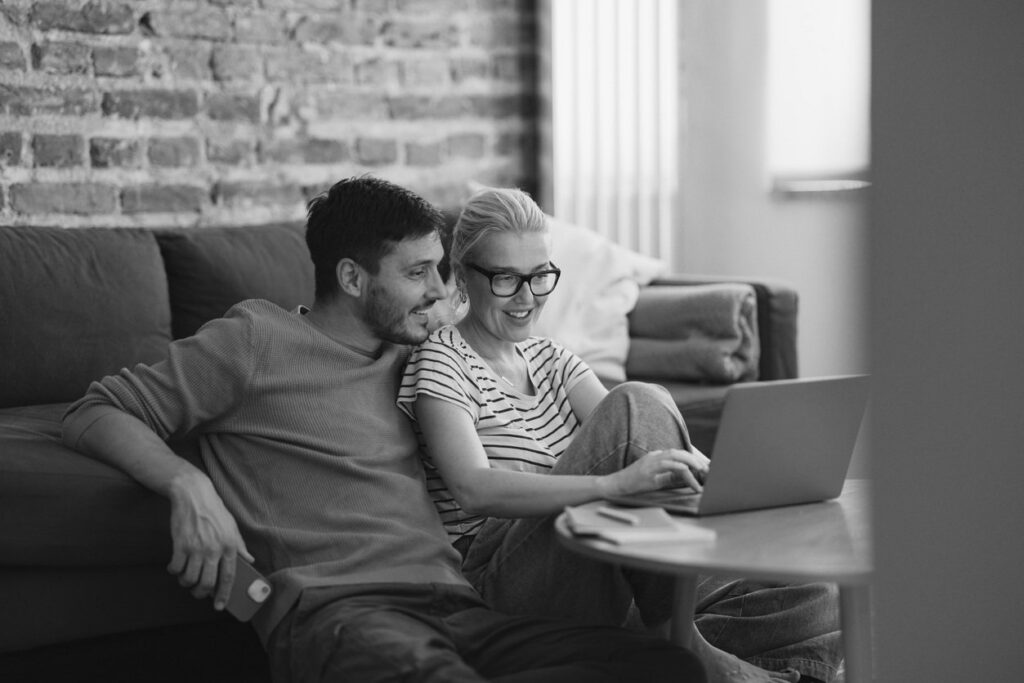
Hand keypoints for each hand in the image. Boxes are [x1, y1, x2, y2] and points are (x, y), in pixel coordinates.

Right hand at [166, 470, 252, 610]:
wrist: (193, 494)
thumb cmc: (214, 511)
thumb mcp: (232, 526)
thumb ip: (239, 545)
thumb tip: (250, 560)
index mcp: (229, 545)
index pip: (229, 577)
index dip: (224, 594)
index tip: (219, 606)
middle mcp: (214, 549)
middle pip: (207, 583)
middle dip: (200, 593)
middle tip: (197, 593)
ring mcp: (196, 548)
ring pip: (190, 578)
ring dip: (186, 583)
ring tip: (185, 579)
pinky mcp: (180, 544)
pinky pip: (176, 568)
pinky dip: (174, 571)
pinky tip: (175, 567)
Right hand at [602, 446, 709, 495]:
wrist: (615, 485)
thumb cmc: (634, 484)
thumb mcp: (654, 480)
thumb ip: (668, 477)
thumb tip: (686, 479)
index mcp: (656, 457)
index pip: (677, 455)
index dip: (691, 461)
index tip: (701, 470)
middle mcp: (654, 456)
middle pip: (678, 453)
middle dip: (694, 459)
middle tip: (706, 469)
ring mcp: (650, 462)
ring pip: (675, 456)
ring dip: (690, 462)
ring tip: (701, 470)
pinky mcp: (648, 470)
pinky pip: (667, 465)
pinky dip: (679, 468)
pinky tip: (688, 472)